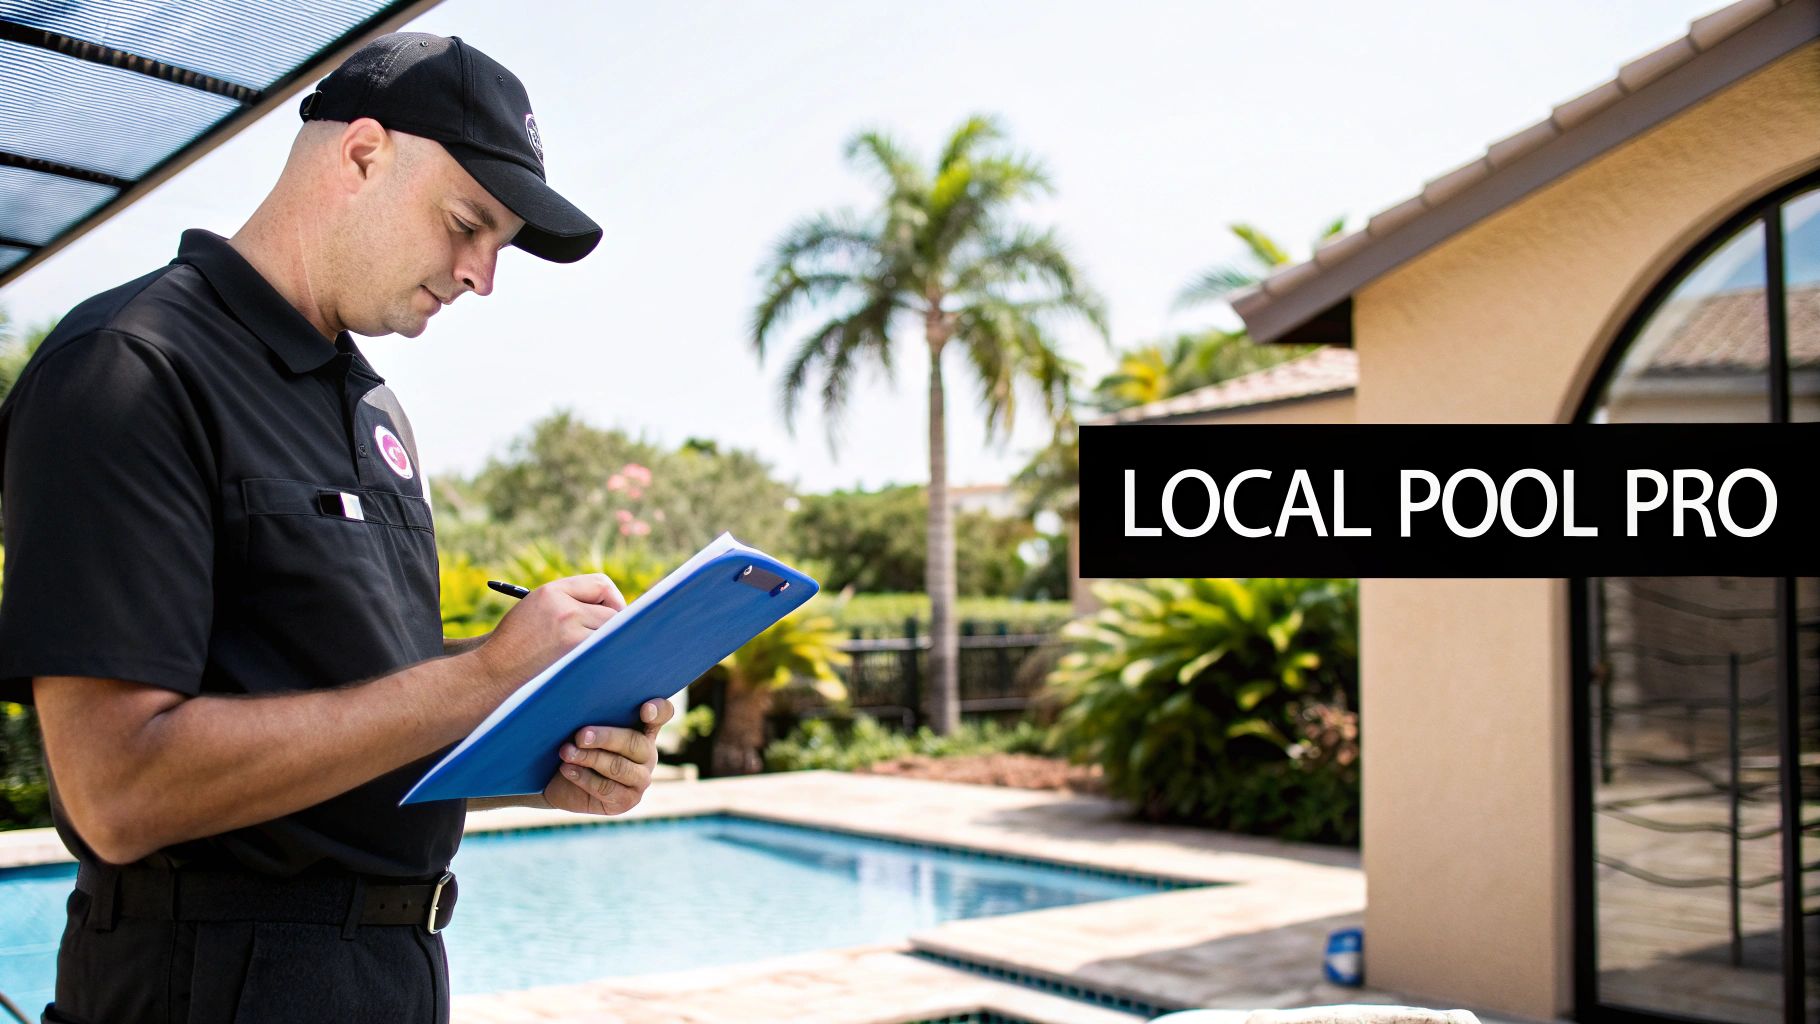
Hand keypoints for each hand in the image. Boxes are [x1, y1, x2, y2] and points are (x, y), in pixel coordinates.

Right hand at [473, 574, 625, 689]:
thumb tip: (614, 612)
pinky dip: (605, 656)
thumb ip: (568, 604)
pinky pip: (604, 649)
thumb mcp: (535, 611)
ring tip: (598, 656)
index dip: (612, 599)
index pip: (601, 584)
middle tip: (611, 643)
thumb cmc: (513, 647)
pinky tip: (596, 666)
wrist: (491, 675)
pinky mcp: (573, 650)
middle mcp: (563, 605)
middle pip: (612, 610)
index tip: (613, 615)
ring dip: (609, 644)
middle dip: (614, 627)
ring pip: (611, 631)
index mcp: (552, 591)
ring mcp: (569, 628)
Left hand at [543, 698, 675, 814]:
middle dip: (605, 737)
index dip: (658, 710)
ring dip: (589, 758)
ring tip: (566, 752)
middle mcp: (647, 753)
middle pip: (633, 742)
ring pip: (618, 767)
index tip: (644, 709)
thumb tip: (580, 700)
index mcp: (643, 728)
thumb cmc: (573, 743)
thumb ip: (594, 714)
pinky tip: (567, 769)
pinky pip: (606, 788)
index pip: (663, 713)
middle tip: (579, 735)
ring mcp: (641, 779)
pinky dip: (583, 777)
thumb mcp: (584, 726)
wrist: (557, 779)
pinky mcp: (627, 800)